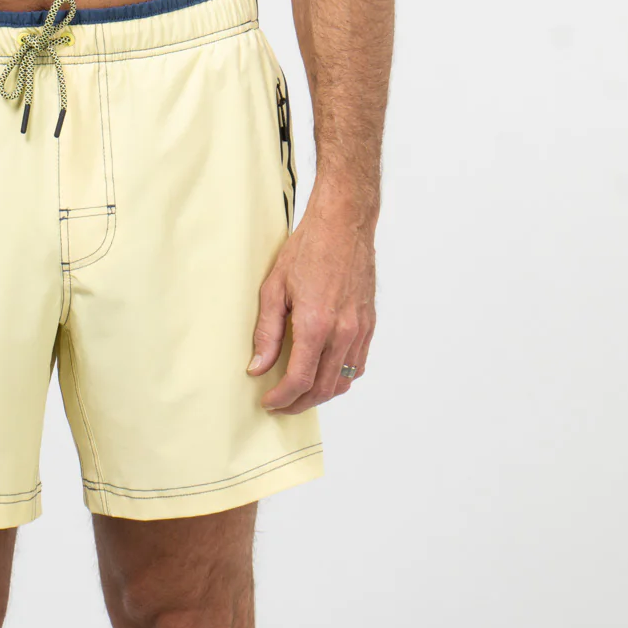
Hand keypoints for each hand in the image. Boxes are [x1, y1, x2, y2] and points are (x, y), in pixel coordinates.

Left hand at [247, 204, 375, 412]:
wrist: (343, 224)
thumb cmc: (308, 248)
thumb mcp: (274, 287)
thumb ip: (266, 332)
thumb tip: (258, 366)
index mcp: (316, 324)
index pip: (300, 380)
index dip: (282, 397)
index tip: (269, 401)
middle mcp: (342, 332)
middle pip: (323, 388)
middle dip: (299, 403)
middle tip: (281, 403)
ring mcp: (360, 329)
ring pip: (344, 381)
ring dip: (321, 393)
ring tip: (300, 392)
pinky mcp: (369, 324)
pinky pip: (358, 364)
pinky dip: (341, 377)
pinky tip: (324, 372)